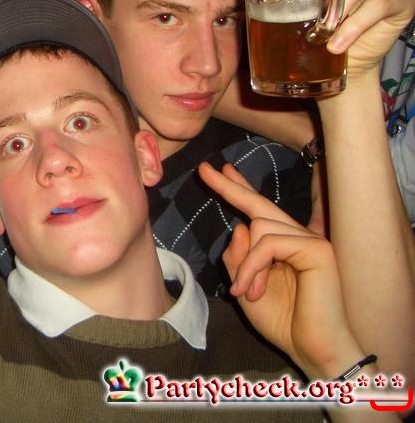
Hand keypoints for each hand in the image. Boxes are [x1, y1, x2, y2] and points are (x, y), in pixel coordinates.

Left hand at [198, 162, 361, 379]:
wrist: (311, 350)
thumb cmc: (282, 322)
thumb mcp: (245, 287)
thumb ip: (238, 257)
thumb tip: (239, 225)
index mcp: (282, 245)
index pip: (258, 211)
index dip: (238, 189)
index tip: (219, 170)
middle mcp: (298, 237)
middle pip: (259, 205)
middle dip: (230, 187)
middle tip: (204, 170)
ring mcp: (310, 240)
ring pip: (258, 229)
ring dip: (245, 266)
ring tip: (248, 293)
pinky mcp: (317, 249)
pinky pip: (268, 244)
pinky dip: (252, 267)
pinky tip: (252, 291)